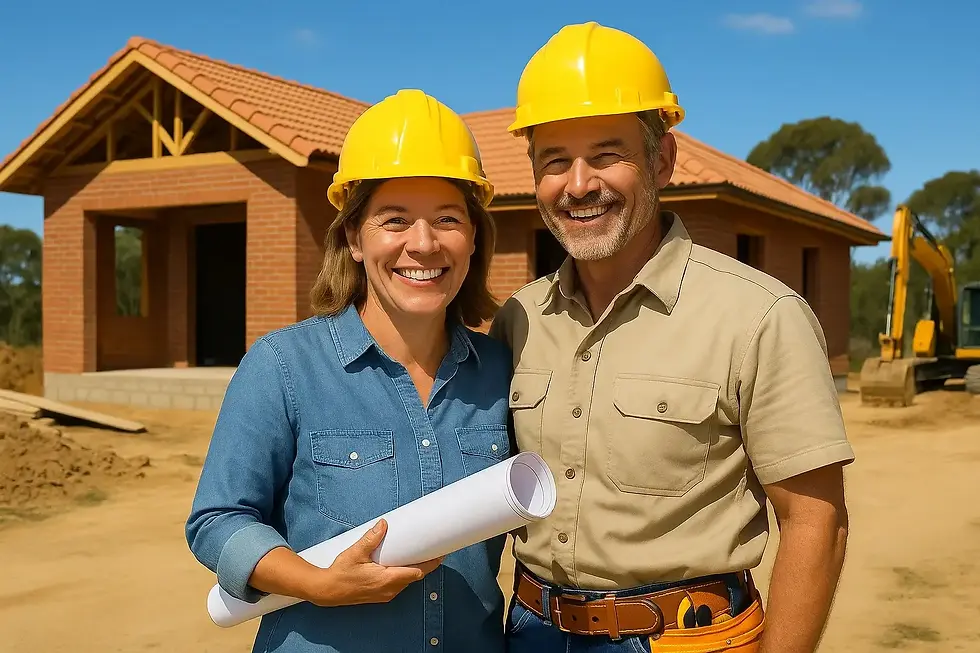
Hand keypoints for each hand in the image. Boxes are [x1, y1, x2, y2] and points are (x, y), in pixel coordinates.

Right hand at [306, 519, 442, 606]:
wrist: (327, 592)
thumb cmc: (340, 573)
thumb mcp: (355, 553)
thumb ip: (371, 538)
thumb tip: (384, 524)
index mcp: (387, 580)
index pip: (417, 573)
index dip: (431, 564)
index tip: (441, 554)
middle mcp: (389, 590)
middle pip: (414, 577)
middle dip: (425, 565)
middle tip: (432, 549)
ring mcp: (384, 595)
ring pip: (406, 582)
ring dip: (413, 570)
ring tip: (418, 554)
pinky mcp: (379, 595)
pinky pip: (398, 585)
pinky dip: (403, 575)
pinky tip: (401, 565)